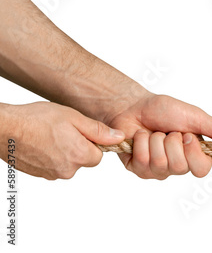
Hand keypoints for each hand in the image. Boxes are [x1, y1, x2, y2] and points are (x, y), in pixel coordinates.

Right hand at [0, 102, 124, 179]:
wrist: (4, 128)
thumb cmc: (37, 119)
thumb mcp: (74, 118)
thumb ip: (98, 131)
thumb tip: (119, 138)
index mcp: (79, 155)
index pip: (98, 155)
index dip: (91, 142)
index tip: (79, 132)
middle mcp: (67, 170)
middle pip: (83, 160)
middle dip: (77, 147)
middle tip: (62, 131)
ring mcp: (52, 174)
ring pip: (68, 163)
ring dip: (63, 151)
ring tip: (49, 135)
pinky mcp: (39, 174)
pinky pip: (53, 166)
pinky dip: (50, 156)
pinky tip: (40, 143)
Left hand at [107, 94, 211, 179]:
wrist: (135, 105)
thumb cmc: (166, 110)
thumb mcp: (195, 116)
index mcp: (195, 154)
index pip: (202, 169)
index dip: (193, 154)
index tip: (187, 135)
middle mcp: (178, 165)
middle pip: (179, 166)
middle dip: (171, 142)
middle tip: (168, 131)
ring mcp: (158, 170)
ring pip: (160, 164)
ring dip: (154, 140)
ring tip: (153, 132)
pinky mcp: (139, 169)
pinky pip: (141, 163)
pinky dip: (140, 143)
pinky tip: (140, 137)